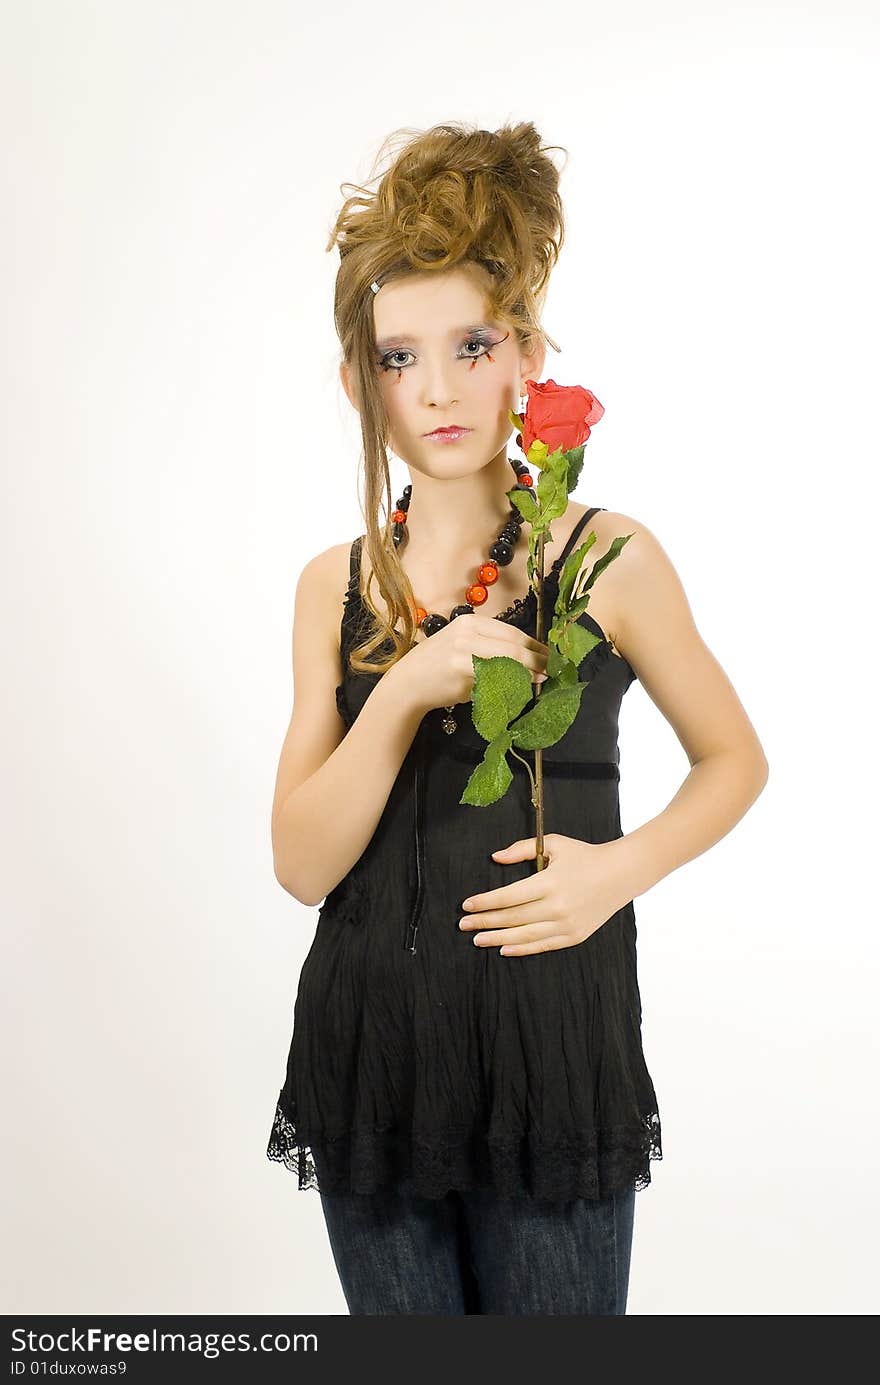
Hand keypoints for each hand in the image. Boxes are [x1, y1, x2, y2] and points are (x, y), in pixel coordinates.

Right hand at [400, 614, 548, 714]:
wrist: (408, 683)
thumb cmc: (439, 666)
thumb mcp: (463, 645)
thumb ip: (491, 646)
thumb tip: (530, 656)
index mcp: (471, 622)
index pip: (513, 633)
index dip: (535, 646)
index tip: (550, 656)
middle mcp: (468, 632)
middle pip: (514, 646)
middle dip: (537, 660)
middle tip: (553, 671)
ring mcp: (464, 651)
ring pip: (508, 662)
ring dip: (528, 673)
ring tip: (541, 681)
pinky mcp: (461, 672)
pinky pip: (494, 678)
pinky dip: (510, 685)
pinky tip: (519, 690)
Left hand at [458, 833, 632, 956]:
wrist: (621, 874)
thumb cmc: (584, 856)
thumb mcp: (554, 844)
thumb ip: (521, 849)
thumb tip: (495, 857)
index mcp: (550, 882)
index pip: (509, 896)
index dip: (485, 902)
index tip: (466, 905)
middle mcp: (558, 906)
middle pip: (513, 918)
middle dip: (485, 921)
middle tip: (463, 924)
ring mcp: (567, 924)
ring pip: (525, 935)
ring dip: (498, 938)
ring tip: (477, 939)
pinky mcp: (575, 936)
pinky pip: (543, 946)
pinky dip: (522, 948)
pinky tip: (504, 948)